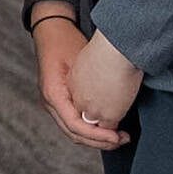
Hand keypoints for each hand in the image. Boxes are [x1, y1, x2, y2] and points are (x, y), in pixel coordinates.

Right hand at [31, 11, 128, 149]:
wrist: (52, 31)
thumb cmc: (66, 42)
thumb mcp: (82, 60)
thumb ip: (92, 88)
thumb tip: (111, 113)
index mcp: (53, 93)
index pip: (75, 125)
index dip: (97, 135)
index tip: (117, 136)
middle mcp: (50, 102)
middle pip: (74, 134)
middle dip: (99, 141)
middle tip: (122, 140)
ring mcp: (52, 104)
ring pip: (74, 132)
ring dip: (96, 138)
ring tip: (118, 137)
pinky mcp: (60, 103)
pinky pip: (74, 124)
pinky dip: (90, 131)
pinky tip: (106, 128)